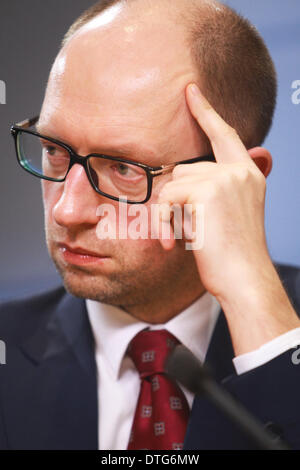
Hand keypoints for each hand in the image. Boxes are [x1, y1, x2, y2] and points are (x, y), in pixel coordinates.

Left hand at [158, 84, 299, 354]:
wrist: (244, 278)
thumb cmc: (233, 255)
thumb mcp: (229, 216)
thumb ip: (214, 191)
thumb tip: (179, 181)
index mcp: (248, 174)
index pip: (224, 135)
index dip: (206, 112)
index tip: (191, 91)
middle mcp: (239, 171)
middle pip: (184, 170)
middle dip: (174, 202)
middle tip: (180, 231)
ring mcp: (225, 178)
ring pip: (173, 184)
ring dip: (167, 214)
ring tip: (178, 238)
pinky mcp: (207, 191)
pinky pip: (167, 198)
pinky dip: (162, 221)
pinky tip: (172, 242)